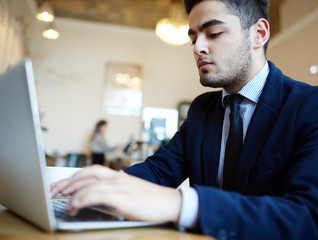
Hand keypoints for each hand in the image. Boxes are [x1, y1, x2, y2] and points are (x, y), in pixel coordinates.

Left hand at [50, 165, 181, 222]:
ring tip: (61, 199)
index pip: (92, 170)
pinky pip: (96, 195)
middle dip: (67, 181)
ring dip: (72, 191)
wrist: (170, 202)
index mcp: (119, 176)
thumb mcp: (131, 192)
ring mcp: (120, 186)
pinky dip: (81, 199)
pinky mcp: (122, 197)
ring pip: (89, 183)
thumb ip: (116, 191)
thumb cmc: (152, 200)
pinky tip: (75, 205)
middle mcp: (118, 177)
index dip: (75, 176)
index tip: (62, 185)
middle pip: (87, 173)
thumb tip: (100, 198)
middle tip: (53, 191)